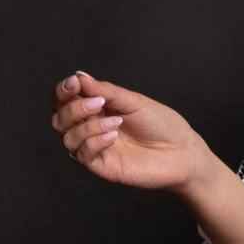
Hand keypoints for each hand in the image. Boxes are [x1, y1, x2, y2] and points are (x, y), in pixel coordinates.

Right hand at [50, 70, 209, 191]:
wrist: (183, 151)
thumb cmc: (162, 125)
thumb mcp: (134, 102)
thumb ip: (106, 91)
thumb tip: (79, 76)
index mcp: (96, 110)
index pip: (64, 101)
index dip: (62, 92)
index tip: (75, 84)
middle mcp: (90, 129)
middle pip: (59, 120)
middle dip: (72, 109)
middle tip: (99, 103)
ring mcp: (96, 149)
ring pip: (68, 138)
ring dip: (87, 127)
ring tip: (116, 122)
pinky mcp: (103, 167)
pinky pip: (83, 155)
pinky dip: (94, 142)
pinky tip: (112, 136)